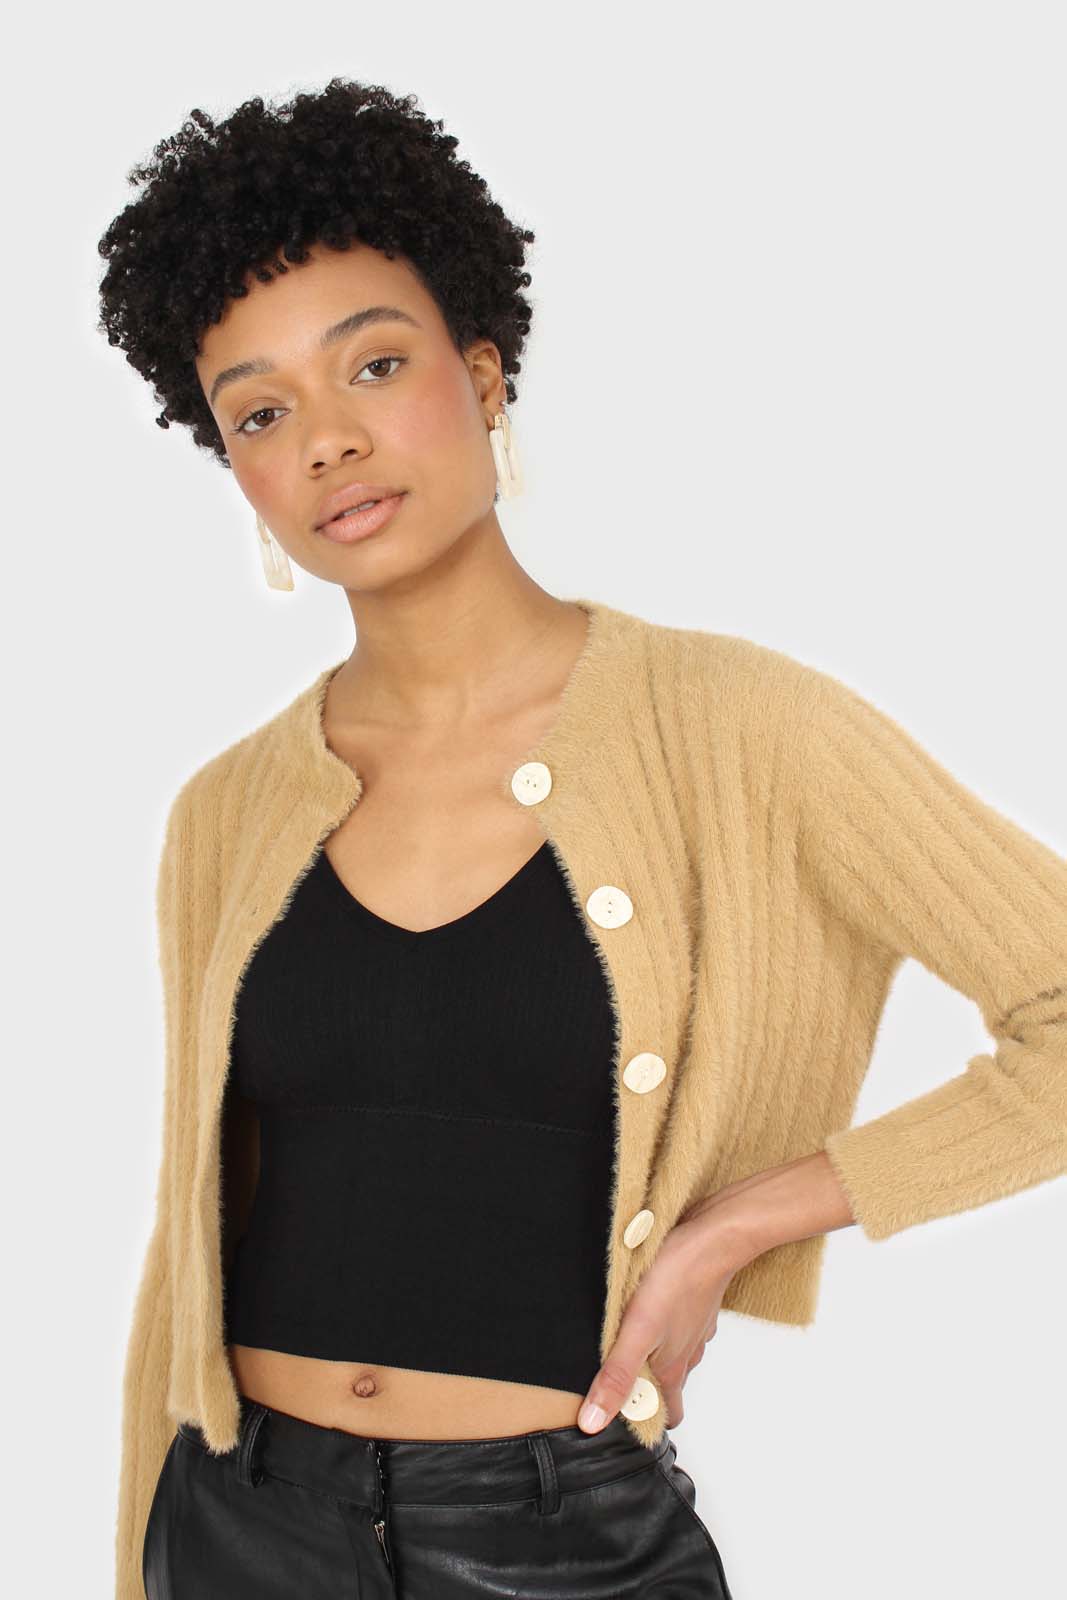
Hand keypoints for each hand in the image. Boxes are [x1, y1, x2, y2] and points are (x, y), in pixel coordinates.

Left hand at [576, 1201, 750, 1433]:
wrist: (712, 1238)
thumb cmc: (675, 1281)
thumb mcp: (636, 1333)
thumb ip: (616, 1377)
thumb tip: (594, 1423)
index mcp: (672, 1369)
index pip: (667, 1414)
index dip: (646, 1420)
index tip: (620, 1416)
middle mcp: (687, 1353)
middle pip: (667, 1384)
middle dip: (645, 1386)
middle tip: (614, 1374)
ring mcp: (695, 1327)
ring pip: (673, 1352)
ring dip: (653, 1352)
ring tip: (625, 1337)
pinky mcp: (695, 1302)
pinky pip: (678, 1322)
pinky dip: (664, 1322)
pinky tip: (648, 1304)